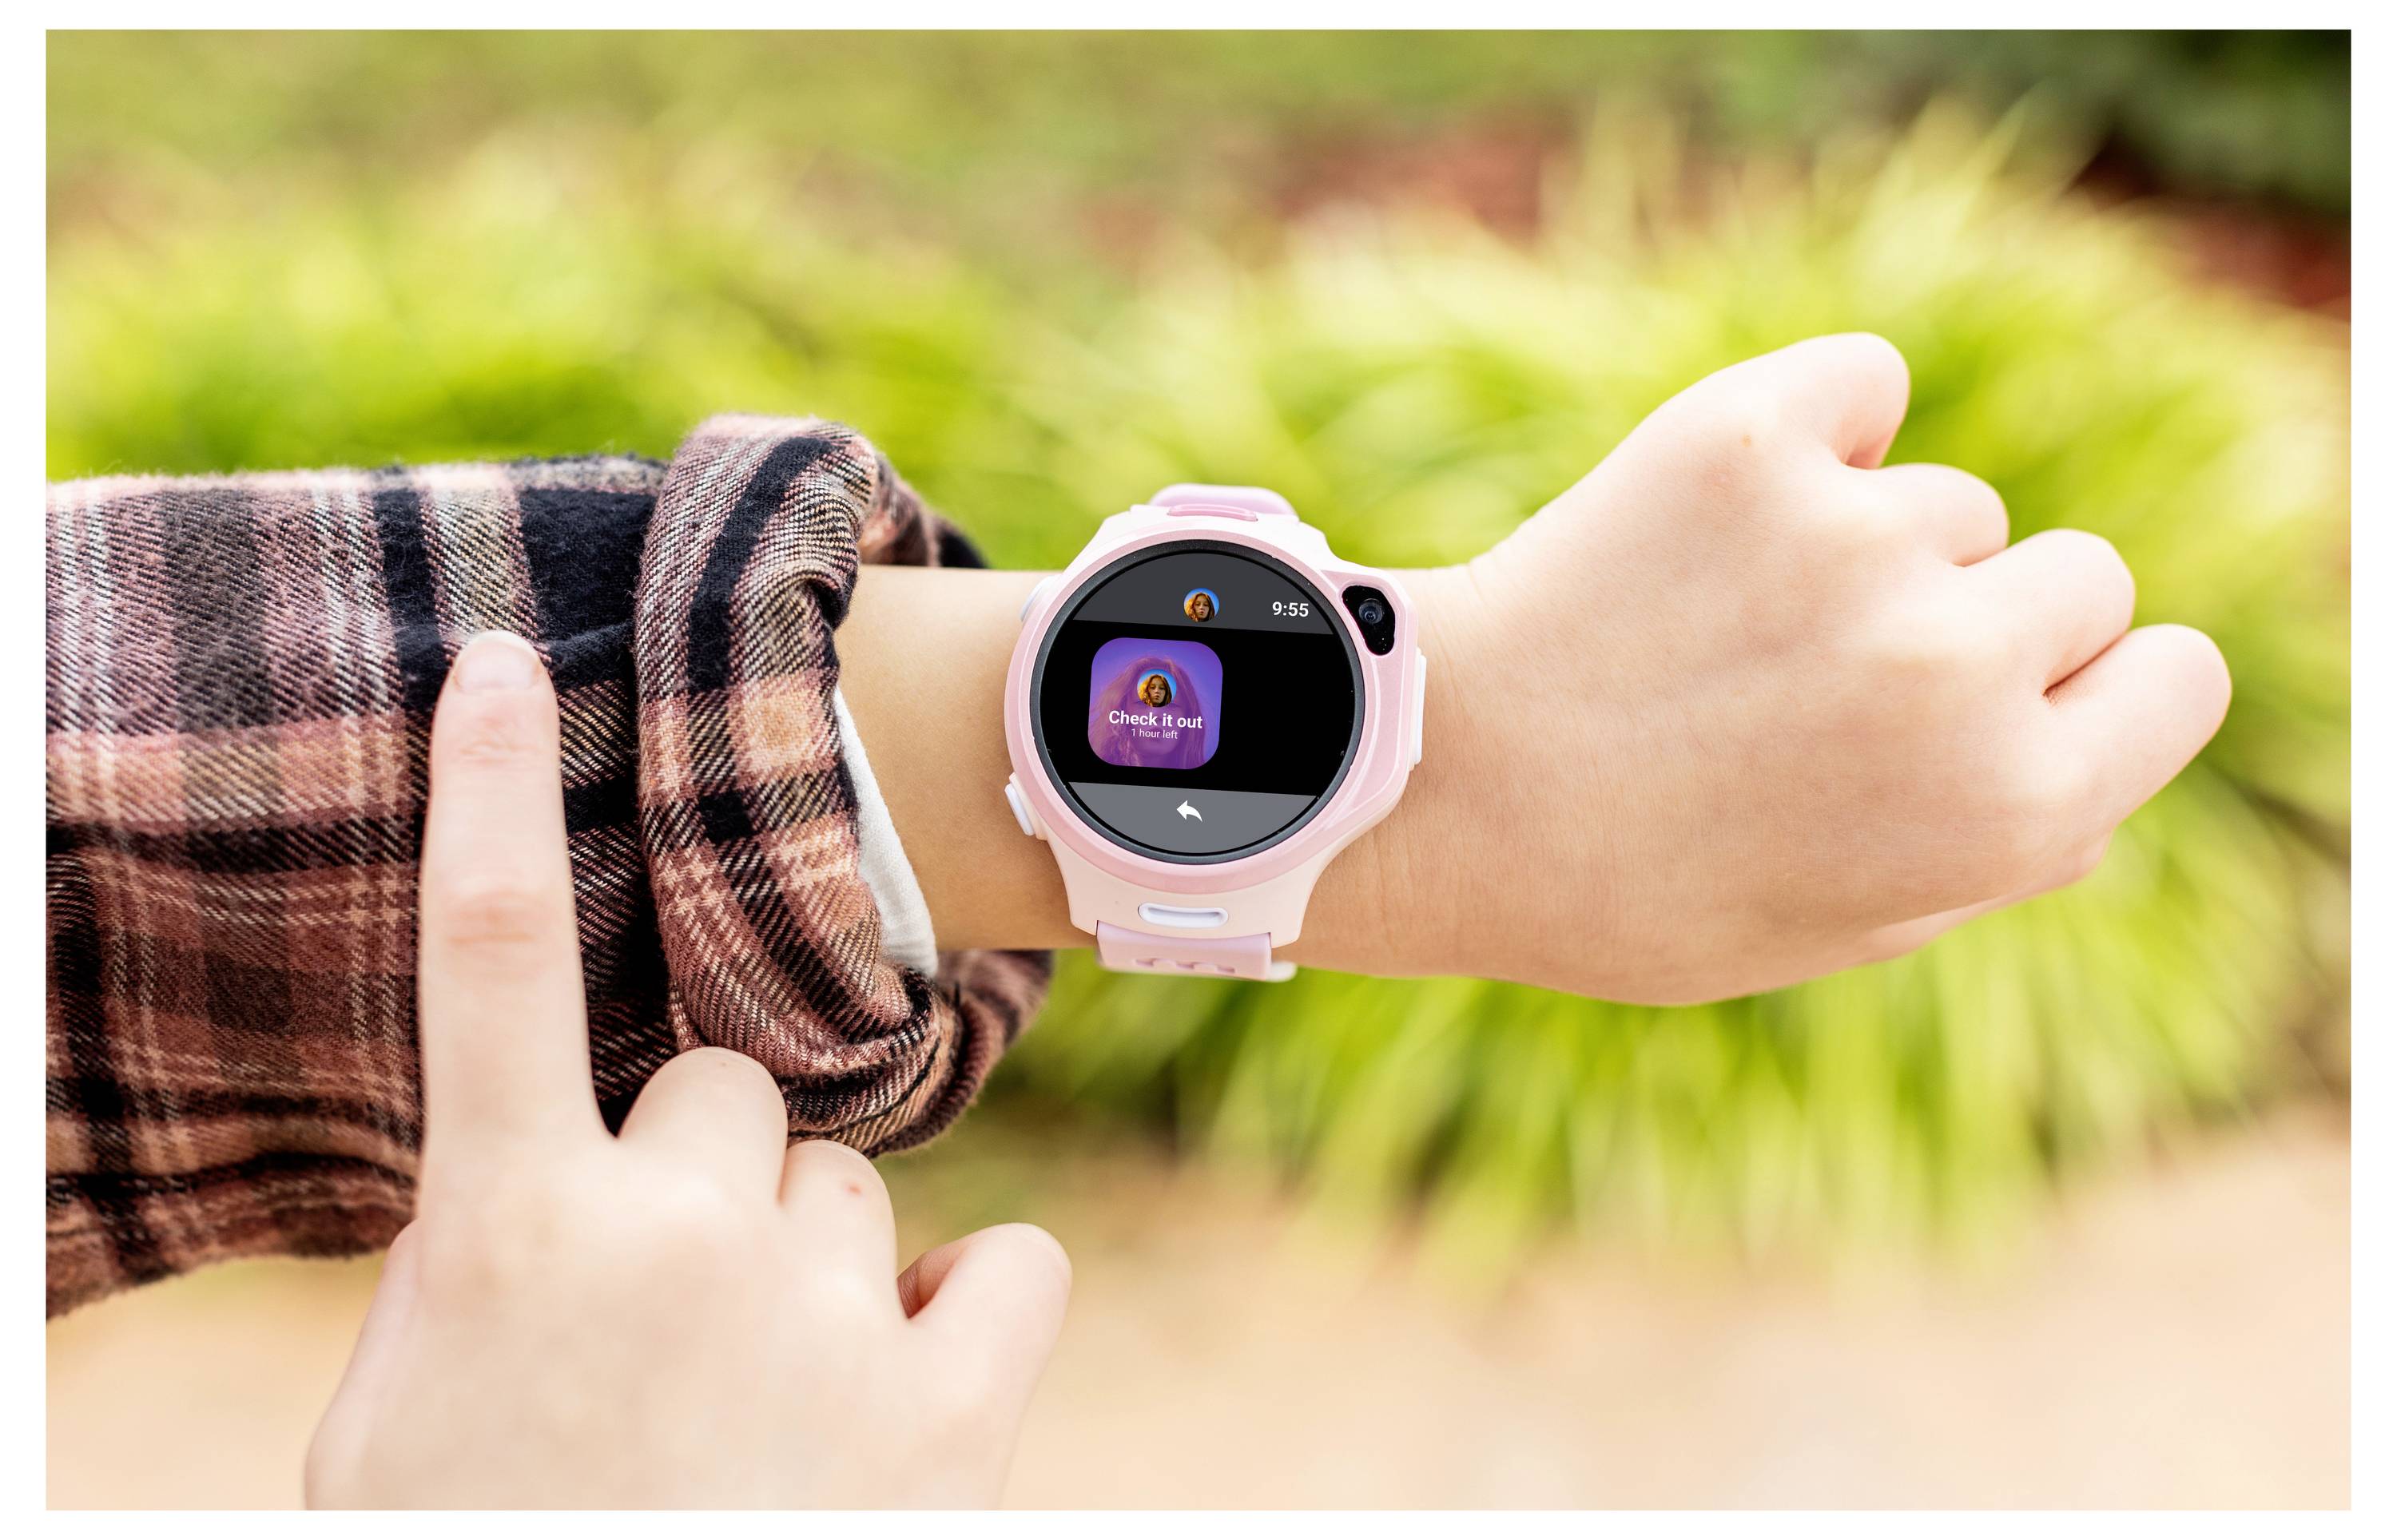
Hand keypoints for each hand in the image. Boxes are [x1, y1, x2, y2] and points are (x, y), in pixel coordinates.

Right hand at [306, 632, 1070, 1508]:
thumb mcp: (428, 1406)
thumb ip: (500, 1258)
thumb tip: (572, 1182)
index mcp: (507, 1233)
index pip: (486, 963)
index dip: (480, 794)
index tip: (490, 664)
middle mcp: (673, 1239)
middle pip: (727, 1100)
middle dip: (704, 1192)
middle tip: (668, 1331)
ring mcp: (822, 1313)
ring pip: (854, 1190)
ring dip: (818, 1274)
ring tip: (764, 1417)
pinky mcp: (953, 1406)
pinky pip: (1006, 1264)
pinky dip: (971, 1315)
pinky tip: (911, 1395)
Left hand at [1367, 334, 2231, 1002]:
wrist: (1435, 791)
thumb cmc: (1628, 885)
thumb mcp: (1838, 929)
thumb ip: (1992, 852)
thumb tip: (2085, 766)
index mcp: (2014, 809)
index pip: (2184, 677)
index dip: (2104, 687)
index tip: (2029, 692)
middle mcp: (1960, 668)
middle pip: (2083, 576)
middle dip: (1992, 618)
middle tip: (1846, 672)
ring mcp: (1858, 541)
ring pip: (1949, 500)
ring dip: (1872, 546)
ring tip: (1726, 627)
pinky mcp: (1749, 440)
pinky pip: (1862, 380)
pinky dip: (1817, 422)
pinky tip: (1729, 504)